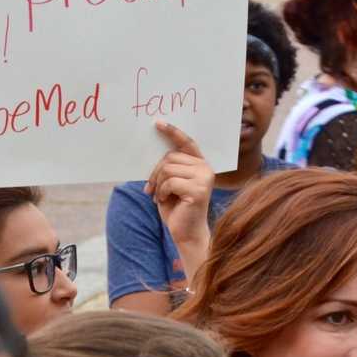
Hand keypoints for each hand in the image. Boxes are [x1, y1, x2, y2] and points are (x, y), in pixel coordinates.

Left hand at [145, 120, 214, 273]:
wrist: (186, 233)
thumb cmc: (177, 208)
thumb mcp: (171, 183)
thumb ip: (169, 167)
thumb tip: (156, 152)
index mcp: (200, 165)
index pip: (187, 143)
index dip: (173, 132)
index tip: (158, 123)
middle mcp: (206, 169)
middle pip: (170, 157)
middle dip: (156, 172)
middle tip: (151, 189)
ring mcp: (204, 178)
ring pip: (168, 169)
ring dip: (158, 184)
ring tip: (160, 196)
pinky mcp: (199, 190)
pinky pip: (170, 182)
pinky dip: (161, 192)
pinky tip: (164, 201)